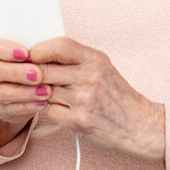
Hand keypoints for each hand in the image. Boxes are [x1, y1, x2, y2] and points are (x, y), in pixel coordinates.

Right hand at [0, 35, 51, 147]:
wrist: (18, 83)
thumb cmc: (23, 60)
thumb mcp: (25, 48)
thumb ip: (29, 45)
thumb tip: (45, 46)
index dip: (6, 50)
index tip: (26, 53)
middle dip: (18, 73)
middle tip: (39, 74)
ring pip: (0, 93)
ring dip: (25, 93)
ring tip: (45, 91)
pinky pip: (6, 109)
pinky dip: (26, 107)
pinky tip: (41, 103)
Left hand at [27, 37, 164, 160]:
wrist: (138, 124)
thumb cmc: (116, 95)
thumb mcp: (103, 68)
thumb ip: (76, 60)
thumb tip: (40, 54)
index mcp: (96, 60)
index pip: (60, 46)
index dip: (40, 50)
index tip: (32, 56)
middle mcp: (90, 77)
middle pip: (45, 70)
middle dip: (34, 75)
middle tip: (32, 78)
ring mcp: (84, 100)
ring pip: (44, 91)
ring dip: (44, 94)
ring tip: (56, 95)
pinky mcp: (79, 121)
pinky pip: (50, 111)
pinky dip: (52, 110)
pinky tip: (64, 110)